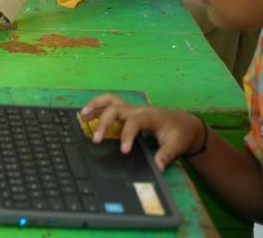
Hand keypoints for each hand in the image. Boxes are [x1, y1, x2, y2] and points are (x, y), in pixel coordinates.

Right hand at [79, 95, 205, 170]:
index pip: (135, 122)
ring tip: (82, 116)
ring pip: (110, 101)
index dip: (127, 135)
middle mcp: (138, 110)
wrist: (185, 124)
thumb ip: (166, 155)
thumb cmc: (180, 134)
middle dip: (104, 123)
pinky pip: (109, 104)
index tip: (123, 151)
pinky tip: (86, 114)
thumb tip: (158, 167)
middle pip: (116, 109)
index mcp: (150, 116)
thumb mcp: (177, 146)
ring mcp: (131, 109)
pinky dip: (97, 107)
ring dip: (95, 107)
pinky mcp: (127, 112)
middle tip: (95, 139)